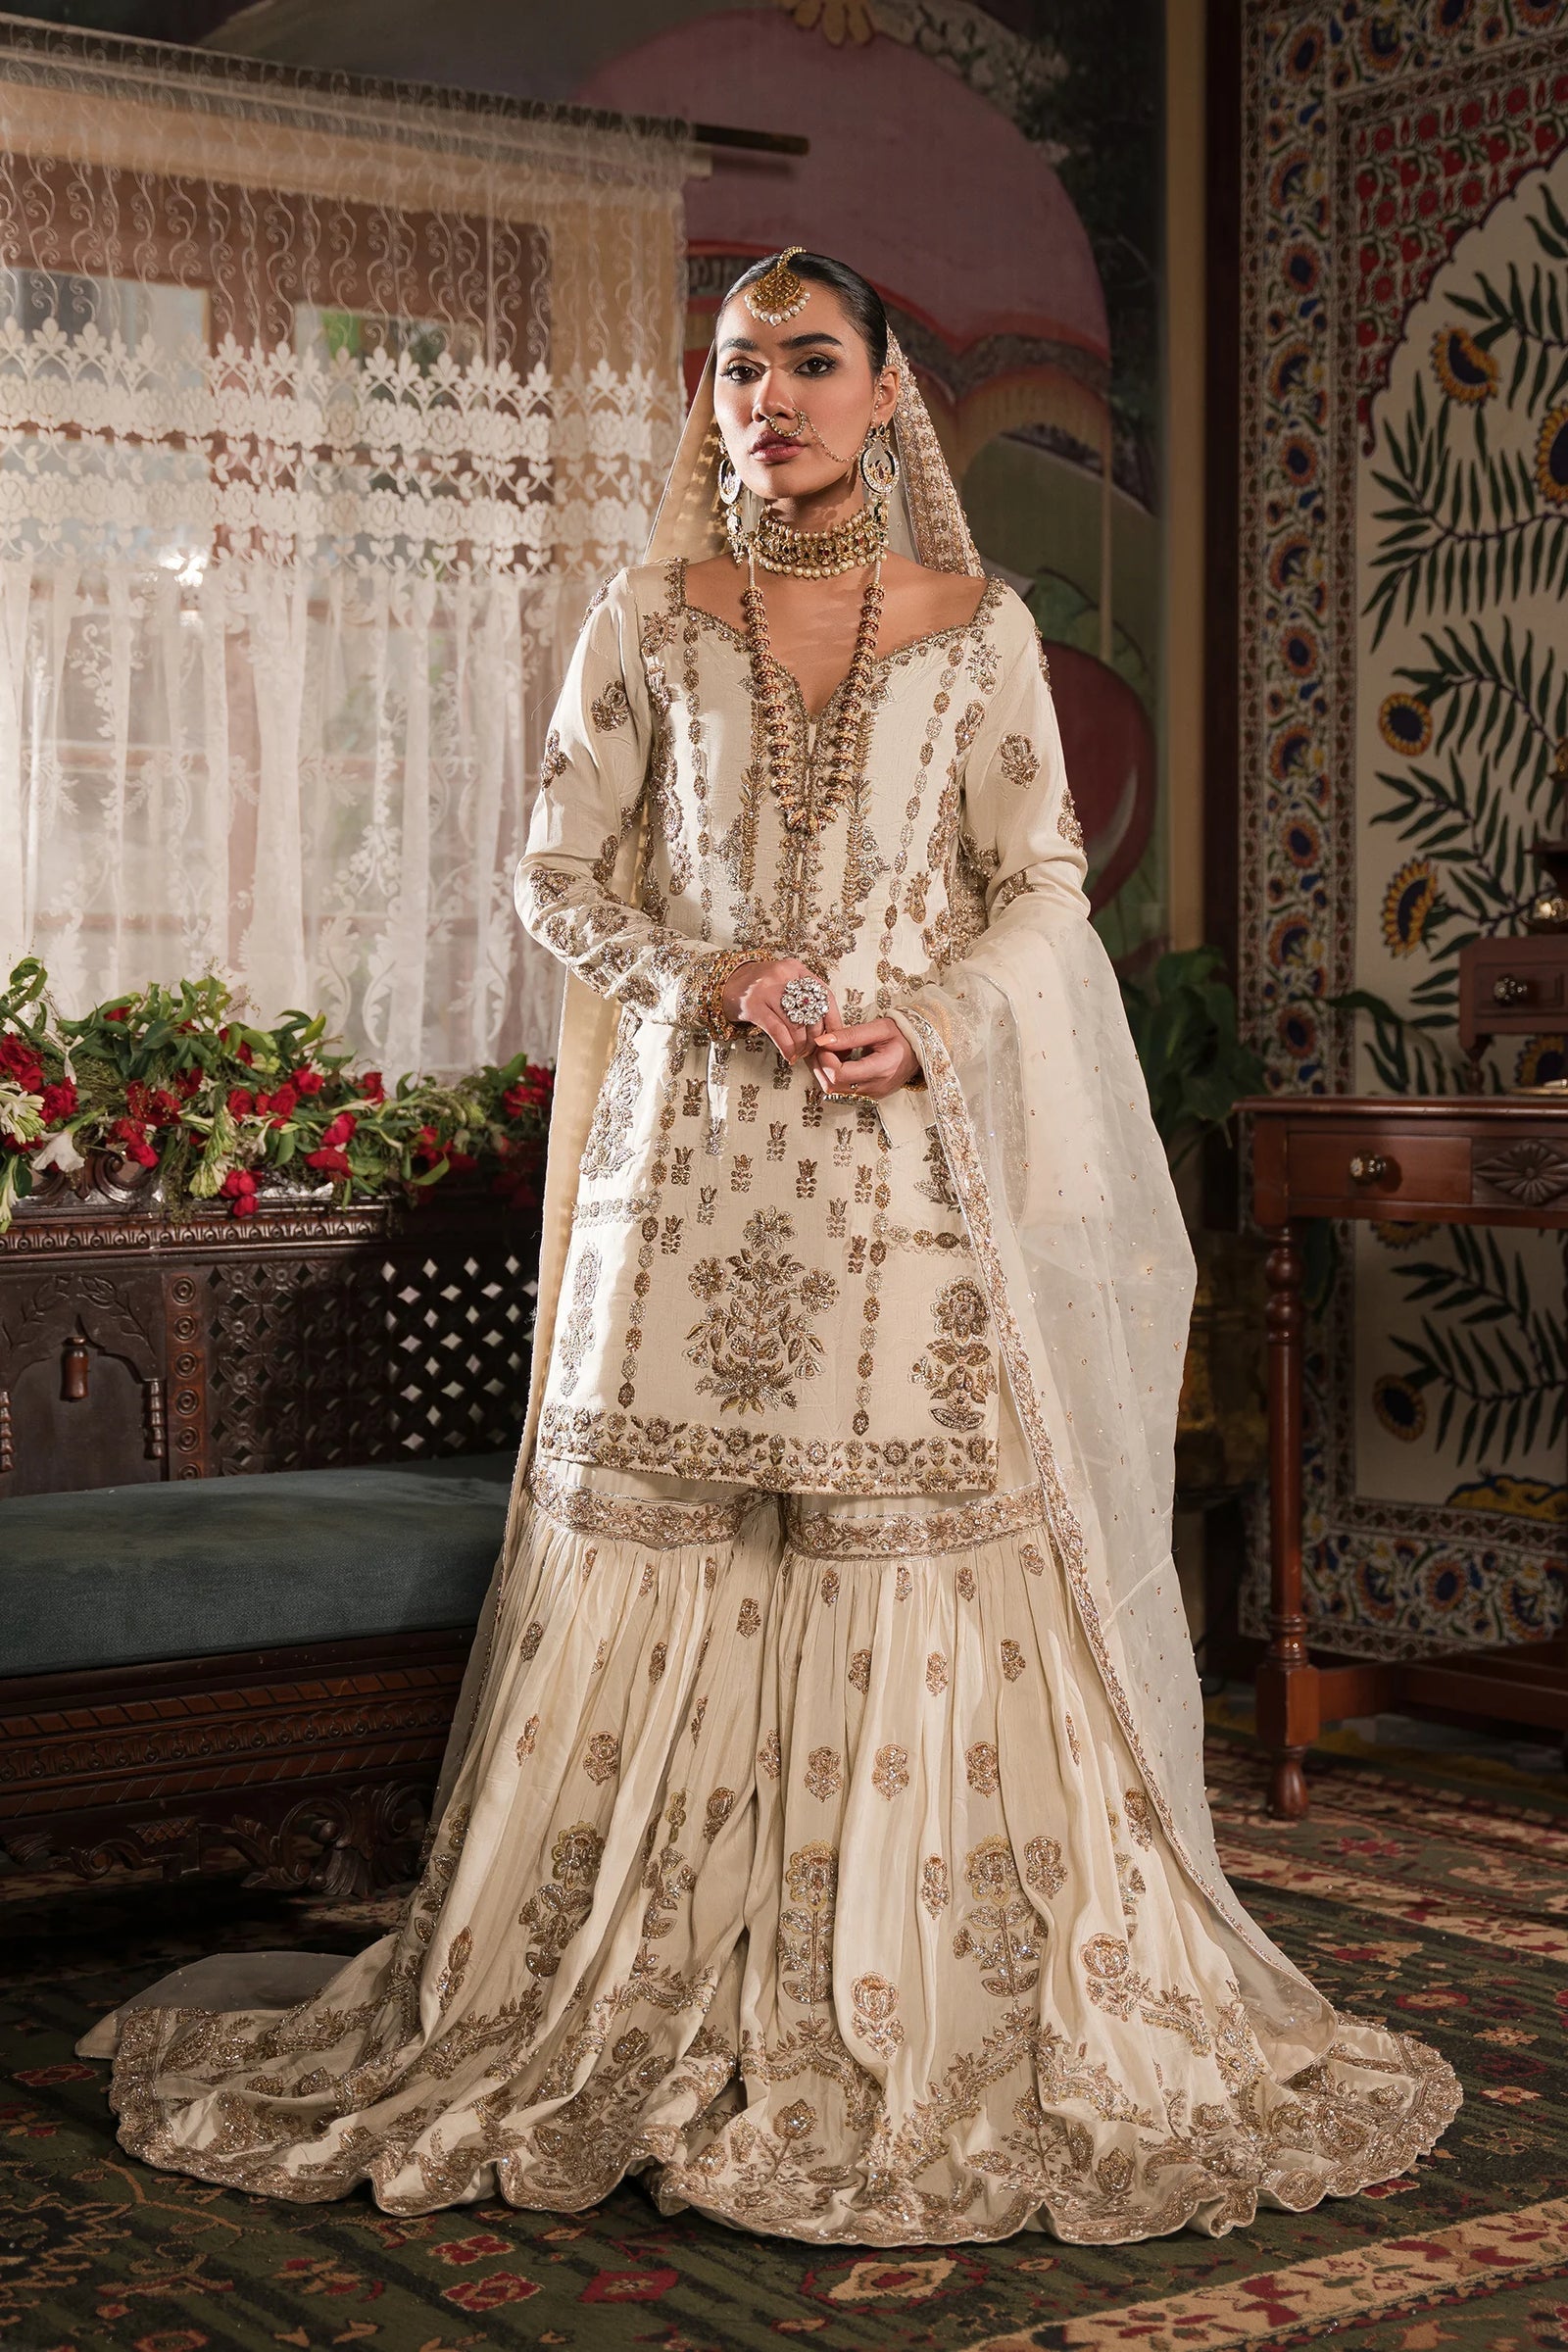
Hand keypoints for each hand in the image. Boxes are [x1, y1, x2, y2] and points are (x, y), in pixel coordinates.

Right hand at [721, 957, 843, 1061]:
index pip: (825, 996)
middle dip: (815, 1037)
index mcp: (797, 969)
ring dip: (801, 1046)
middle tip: (813, 1050)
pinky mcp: (753, 1004)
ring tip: (799, 1054)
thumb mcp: (786, 984)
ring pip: (796, 1024)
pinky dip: (786, 1047)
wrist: (726, 981)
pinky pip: (777, 1031)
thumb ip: (805, 998)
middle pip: (812, 1012)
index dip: (834, 1020)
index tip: (835, 1039)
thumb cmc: (762, 988)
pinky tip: (788, 1056)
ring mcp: (767, 988)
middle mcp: (784, 975)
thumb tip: (830, 1030)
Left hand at [810, 1016, 920, 1100]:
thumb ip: (850, 1035)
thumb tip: (823, 1041)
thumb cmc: (903, 1035)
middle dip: (821, 1065)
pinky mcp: (870, 1096)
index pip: (839, 1074)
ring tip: (833, 1053)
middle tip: (825, 1046)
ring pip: (834, 1092)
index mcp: (881, 1069)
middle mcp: (876, 1087)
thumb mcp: (879, 1028)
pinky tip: (840, 1062)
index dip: (825, 1058)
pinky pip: (843, 1092)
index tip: (826, 1042)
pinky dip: (835, 1078)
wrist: (920, 1047)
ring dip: (826, 1072)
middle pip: (832, 1086)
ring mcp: (873, 1095)